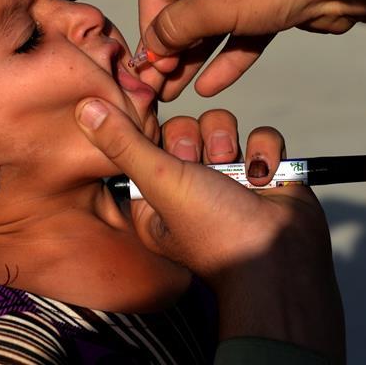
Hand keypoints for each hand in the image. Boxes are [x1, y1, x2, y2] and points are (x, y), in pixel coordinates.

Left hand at [76, 98, 345, 361]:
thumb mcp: (160, 181)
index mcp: (156, 195)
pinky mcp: (263, 171)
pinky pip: (259, 135)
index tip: (170, 152)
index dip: (160, 137)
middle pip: (186, 127)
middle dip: (200, 142)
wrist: (281, 257)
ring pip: (222, 125)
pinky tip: (265, 177)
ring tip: (240, 174)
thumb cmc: (215, 228)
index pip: (147, 140)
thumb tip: (84, 106)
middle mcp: (190, 186)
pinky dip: (265, 152)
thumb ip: (123, 143)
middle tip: (206, 167)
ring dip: (232, 144)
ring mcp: (229, 178)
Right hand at [137, 0, 365, 100]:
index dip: (150, 32)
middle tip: (157, 89)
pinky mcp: (268, 3)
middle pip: (181, 10)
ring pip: (210, 26)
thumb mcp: (218, 4)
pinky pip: (238, 33)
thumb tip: (150, 47)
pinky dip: (226, 57)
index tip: (148, 69)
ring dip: (195, 59)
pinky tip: (210, 87)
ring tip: (176, 93)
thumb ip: (177, 27)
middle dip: (171, 51)